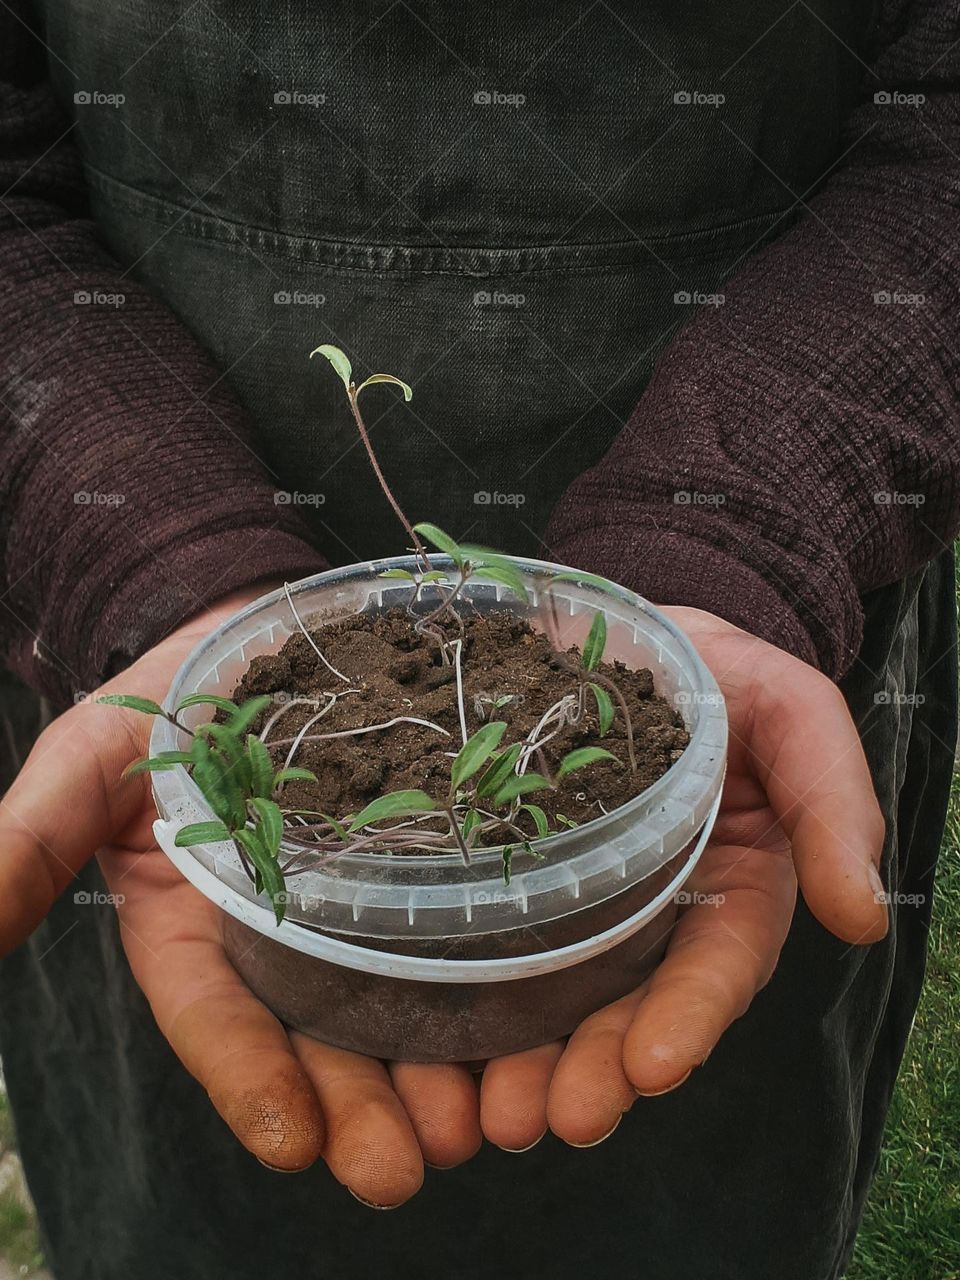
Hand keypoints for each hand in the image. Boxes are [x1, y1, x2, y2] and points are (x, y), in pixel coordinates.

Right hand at [0, 588, 480, 1203]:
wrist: (258, 632)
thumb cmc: (164, 699)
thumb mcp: (87, 760)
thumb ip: (27, 842)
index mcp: (196, 930)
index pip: (217, 1018)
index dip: (251, 1079)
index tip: (294, 1141)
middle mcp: (284, 937)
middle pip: (322, 1040)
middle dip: (363, 1108)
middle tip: (410, 1165)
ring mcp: (360, 906)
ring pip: (402, 1007)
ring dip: (442, 1072)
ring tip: (487, 1120)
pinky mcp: (427, 864)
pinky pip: (467, 927)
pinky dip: (501, 982)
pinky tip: (539, 1026)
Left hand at [477, 607, 887, 1149]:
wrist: (617, 629)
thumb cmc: (718, 670)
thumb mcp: (793, 713)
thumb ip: (834, 803)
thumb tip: (863, 916)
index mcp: (731, 887)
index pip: (716, 967)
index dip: (688, 1019)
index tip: (651, 1067)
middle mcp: (654, 914)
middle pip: (628, 1009)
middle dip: (593, 1070)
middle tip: (543, 1119)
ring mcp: (578, 903)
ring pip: (555, 1000)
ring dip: (524, 1065)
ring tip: (485, 1114)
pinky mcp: (513, 882)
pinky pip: (487, 946)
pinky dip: (464, 1004)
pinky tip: (428, 1048)